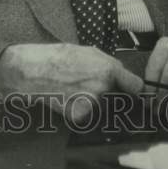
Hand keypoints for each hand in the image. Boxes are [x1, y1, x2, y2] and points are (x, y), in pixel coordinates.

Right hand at [0, 43, 143, 118]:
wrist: (30, 72)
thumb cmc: (56, 57)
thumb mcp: (87, 51)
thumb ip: (109, 63)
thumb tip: (123, 74)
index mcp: (109, 70)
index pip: (137, 86)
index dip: (136, 90)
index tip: (135, 94)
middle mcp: (104, 89)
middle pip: (119, 98)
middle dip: (111, 95)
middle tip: (90, 87)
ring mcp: (92, 105)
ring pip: (102, 107)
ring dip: (94, 102)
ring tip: (74, 89)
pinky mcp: (79, 117)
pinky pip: (87, 115)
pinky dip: (79, 109)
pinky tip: (67, 98)